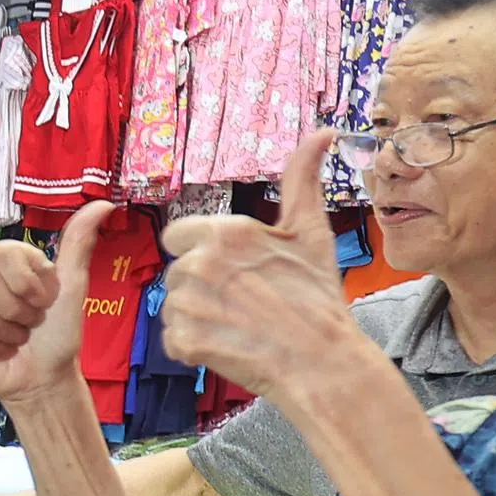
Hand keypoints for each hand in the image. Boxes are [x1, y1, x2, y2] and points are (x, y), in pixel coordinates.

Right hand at [0, 202, 115, 404]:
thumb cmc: (60, 332)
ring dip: (4, 332)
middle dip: (16, 310)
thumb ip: (79, 243)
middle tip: (31, 322)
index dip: (26, 281)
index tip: (45, 299)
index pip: (3, 251)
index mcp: (13, 262)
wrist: (45, 377)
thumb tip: (103, 204)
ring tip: (17, 338)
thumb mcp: (73, 286)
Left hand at [156, 134, 371, 397]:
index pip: (179, 235)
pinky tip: (227, 346)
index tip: (230, 269)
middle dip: (201, 287)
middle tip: (242, 302)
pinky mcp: (186, 341)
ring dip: (197, 317)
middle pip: (177, 273)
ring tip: (238, 325)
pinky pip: (172, 341)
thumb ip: (303, 180)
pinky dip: (193, 348)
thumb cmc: (318, 298)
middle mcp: (203, 263)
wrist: (322, 362)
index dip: (200, 252)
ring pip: (173, 306)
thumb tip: (322, 133)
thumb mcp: (310, 232)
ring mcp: (192, 304)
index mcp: (227, 232)